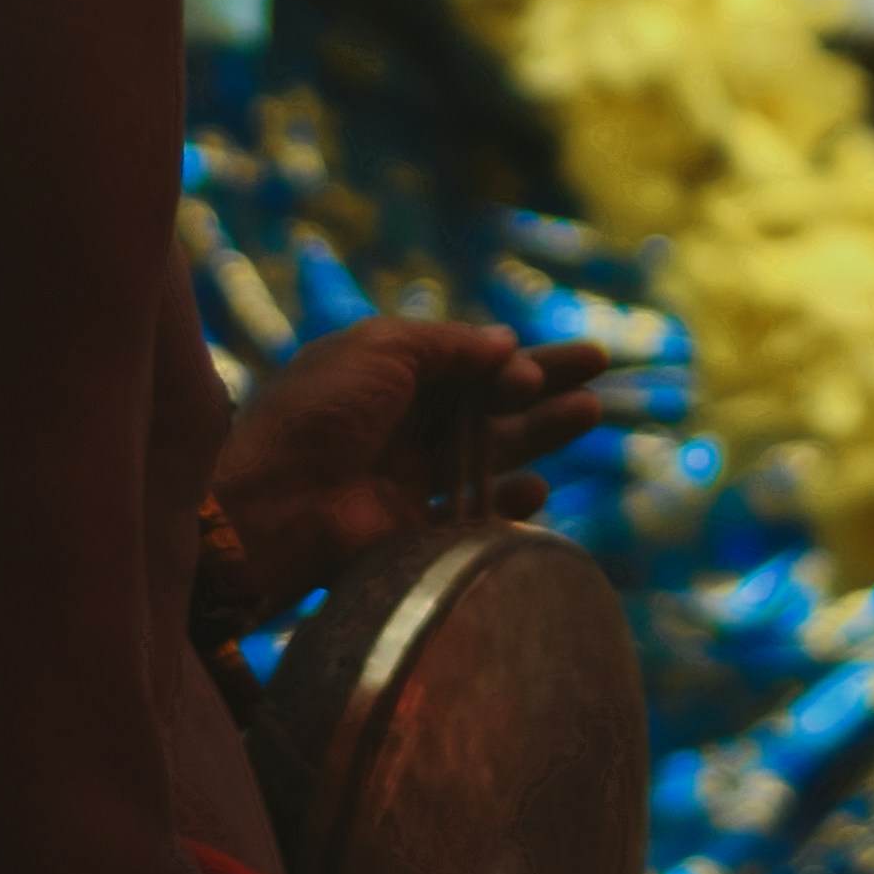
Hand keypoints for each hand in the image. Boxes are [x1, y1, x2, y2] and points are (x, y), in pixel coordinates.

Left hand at [200, 316, 614, 629]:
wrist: (275, 503)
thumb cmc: (321, 412)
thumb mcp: (382, 349)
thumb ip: (450, 346)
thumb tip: (506, 344)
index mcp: (387, 373)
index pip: (465, 361)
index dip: (515, 356)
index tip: (561, 358)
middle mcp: (401, 422)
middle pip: (488, 400)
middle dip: (544, 384)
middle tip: (598, 365)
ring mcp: (408, 476)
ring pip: (489, 450)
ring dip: (539, 433)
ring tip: (589, 413)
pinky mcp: (413, 529)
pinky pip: (472, 514)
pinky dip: (507, 503)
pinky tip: (539, 489)